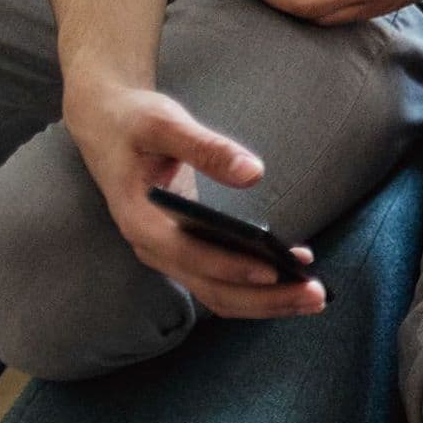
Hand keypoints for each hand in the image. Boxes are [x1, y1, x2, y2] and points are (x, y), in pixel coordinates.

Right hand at [63, 78, 325, 320]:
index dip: (230, 266)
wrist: (107, 125)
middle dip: (265, 297)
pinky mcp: (185, 250)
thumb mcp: (165, 123)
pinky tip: (296, 272)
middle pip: (212, 289)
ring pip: (220, 294)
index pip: (187, 255)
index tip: (273, 268)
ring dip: (268, 300)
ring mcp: (169, 254)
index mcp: (140, 219)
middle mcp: (153, 248)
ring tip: (316, 296)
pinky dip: (258, 286)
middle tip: (315, 294)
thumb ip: (207, 148)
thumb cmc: (135, 122)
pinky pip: (222, 280)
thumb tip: (254, 173)